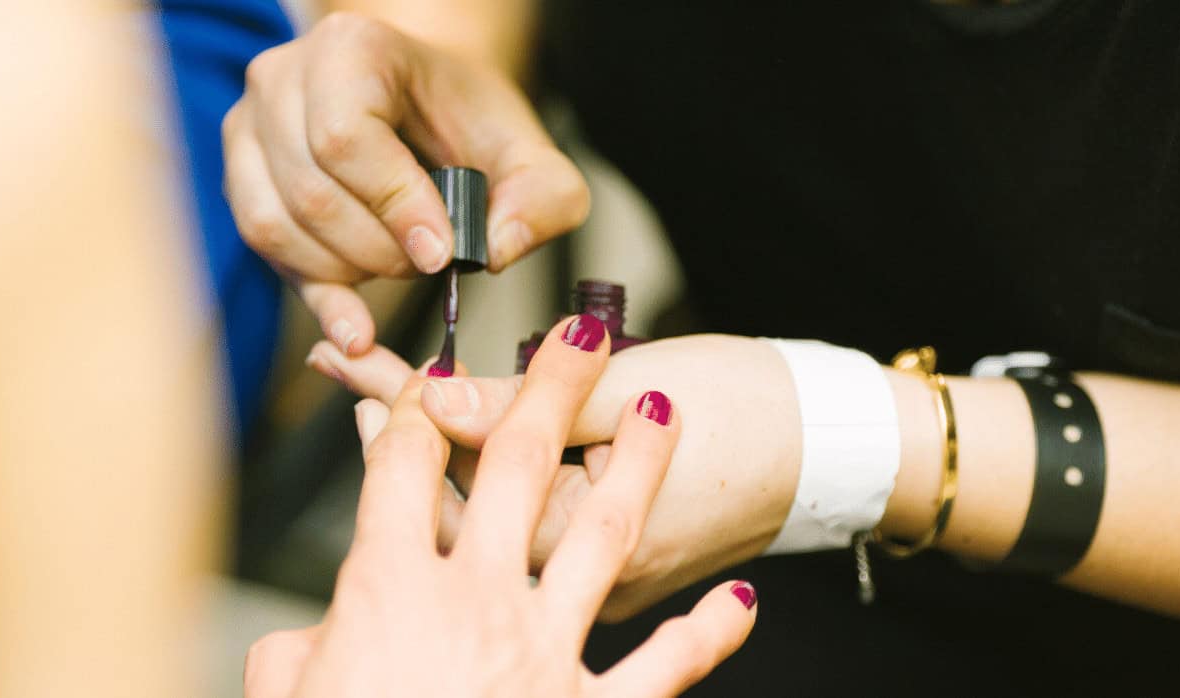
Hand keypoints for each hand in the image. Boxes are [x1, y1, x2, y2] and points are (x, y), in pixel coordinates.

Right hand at [223, 12, 588, 355]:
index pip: (347, 138)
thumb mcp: (530, 154)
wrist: (423, 106)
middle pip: (311, 192)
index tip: (439, 251)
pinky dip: (314, 290)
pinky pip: (262, 246)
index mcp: (351, 49)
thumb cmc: (467, 123)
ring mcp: (249, 126)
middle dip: (377, 250)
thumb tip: (495, 251)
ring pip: (275, 225)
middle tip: (428, 264)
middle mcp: (283, 78)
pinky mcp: (240, 175)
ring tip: (397, 266)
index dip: (394, 206)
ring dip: (344, 272)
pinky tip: (355, 322)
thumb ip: (543, 200)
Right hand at [244, 318, 757, 697]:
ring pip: (600, 534)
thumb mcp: (285, 697)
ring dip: (637, 468)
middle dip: (548, 390)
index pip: (398, 468)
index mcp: (386, 589)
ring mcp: (543, 655)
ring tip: (663, 411)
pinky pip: (663, 669)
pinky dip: (707, 635)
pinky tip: (745, 601)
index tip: (431, 379)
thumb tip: (308, 640)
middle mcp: (473, 601)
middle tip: (584, 336)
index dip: (411, 410)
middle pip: (513, 466)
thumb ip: (295, 655)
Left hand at [305, 333, 801, 619]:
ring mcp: (593, 584)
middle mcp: (578, 578)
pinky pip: (530, 525)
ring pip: (492, 514)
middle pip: (460, 495)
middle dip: (400, 424)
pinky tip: (465, 438)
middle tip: (346, 366)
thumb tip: (437, 399)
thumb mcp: (637, 392)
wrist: (833, 452)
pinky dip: (496, 476)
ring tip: (386, 396)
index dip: (401, 403)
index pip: (462, 467)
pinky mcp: (608, 572)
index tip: (352, 358)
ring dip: (441, 450)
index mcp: (581, 539)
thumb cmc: (753, 416)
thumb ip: (531, 406)